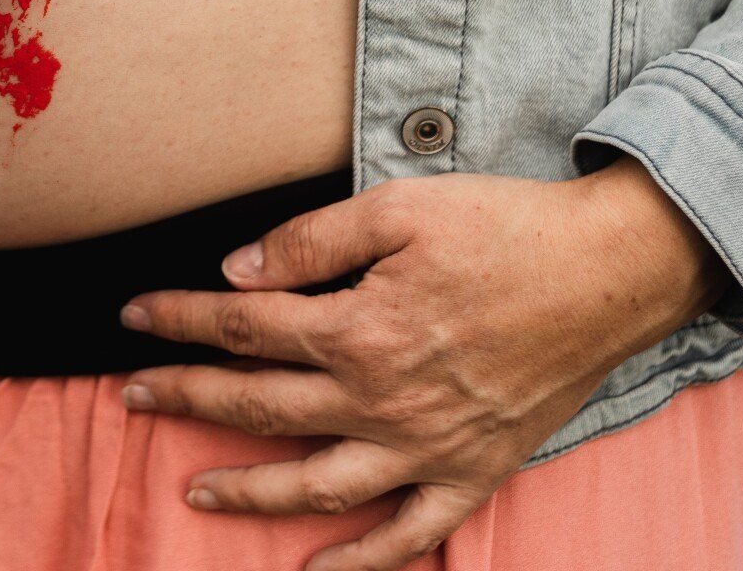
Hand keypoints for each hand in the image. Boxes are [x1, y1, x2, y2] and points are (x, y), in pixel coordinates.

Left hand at [119, 161, 725, 569]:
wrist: (613, 271)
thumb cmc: (504, 228)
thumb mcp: (398, 208)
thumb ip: (310, 240)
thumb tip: (237, 272)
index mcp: (360, 330)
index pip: (243, 328)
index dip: (180, 319)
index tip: (133, 317)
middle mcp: (386, 400)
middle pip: (260, 406)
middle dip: (186, 399)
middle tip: (130, 395)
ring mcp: (430, 446)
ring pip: (317, 485)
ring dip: (249, 493)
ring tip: (195, 492)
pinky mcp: (475, 470)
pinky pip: (412, 535)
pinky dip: (363, 561)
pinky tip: (317, 569)